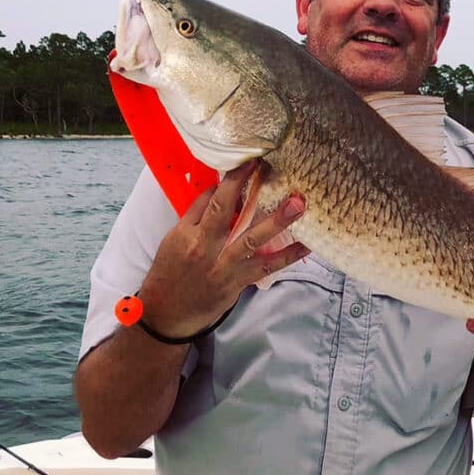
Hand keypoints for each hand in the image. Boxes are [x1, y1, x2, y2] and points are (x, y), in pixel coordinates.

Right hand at [137, 161, 308, 337]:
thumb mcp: (175, 240)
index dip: (231, 179)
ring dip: (276, 221)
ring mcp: (222, 266)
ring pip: (251, 239)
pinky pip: (266, 266)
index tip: (250, 161)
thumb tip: (220, 188)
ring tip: (298, 204)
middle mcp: (203, 248)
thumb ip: (197, 215)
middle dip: (247, 187)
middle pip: (226, 211)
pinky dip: (288, 256)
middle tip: (270, 167)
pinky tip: (307, 245)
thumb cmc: (171, 271)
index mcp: (187, 233)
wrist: (166, 313)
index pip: (209, 200)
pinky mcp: (237, 283)